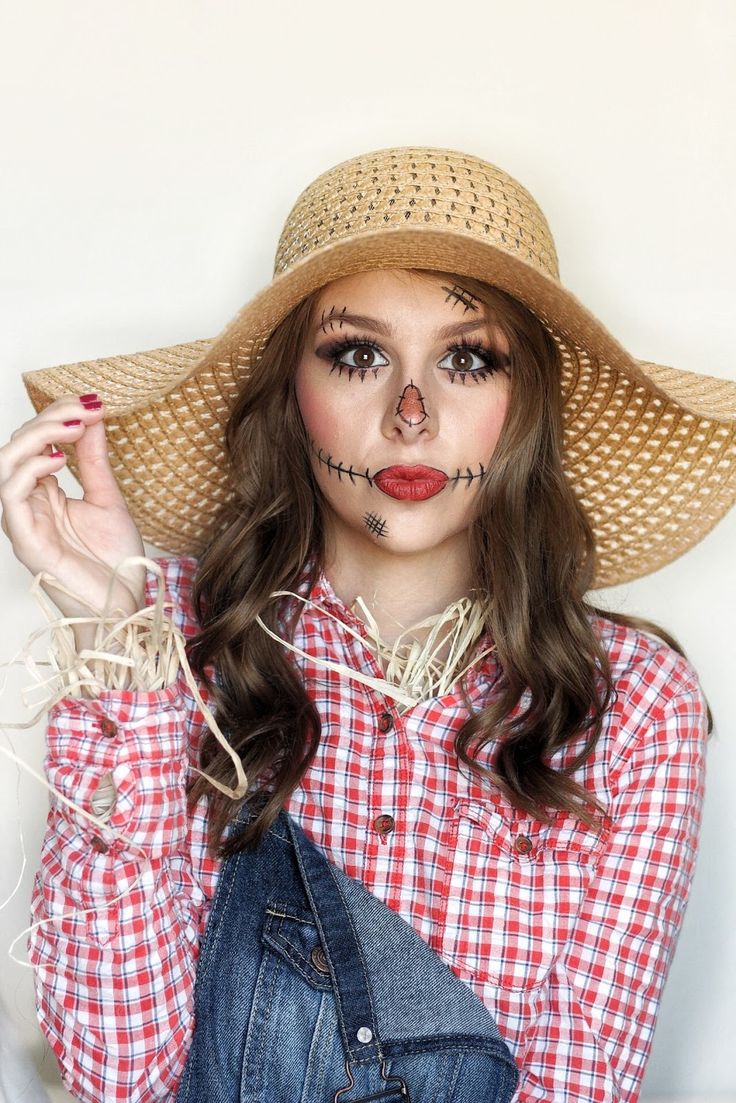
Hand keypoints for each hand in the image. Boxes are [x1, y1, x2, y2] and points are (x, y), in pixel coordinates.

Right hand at [0, 394, 145, 640]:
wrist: (124, 606)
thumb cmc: (114, 562)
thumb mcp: (108, 499)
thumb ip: (94, 461)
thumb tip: (92, 418)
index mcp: (44, 494)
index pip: (35, 442)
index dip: (58, 414)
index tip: (93, 400)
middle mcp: (28, 505)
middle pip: (16, 447)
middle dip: (49, 418)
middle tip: (85, 407)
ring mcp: (24, 523)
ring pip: (5, 465)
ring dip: (36, 437)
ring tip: (74, 426)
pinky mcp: (26, 542)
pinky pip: (10, 497)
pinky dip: (29, 471)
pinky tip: (58, 460)